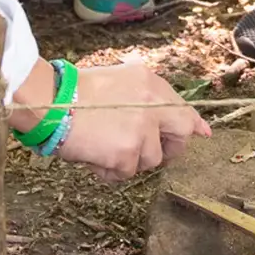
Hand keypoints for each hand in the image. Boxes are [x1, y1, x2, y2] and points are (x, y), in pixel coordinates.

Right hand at [46, 61, 209, 181]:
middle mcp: (153, 106)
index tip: (202, 133)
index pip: (183, 108)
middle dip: (170, 149)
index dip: (193, 124)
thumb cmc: (76, 92)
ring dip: (130, 160)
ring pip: (150, 159)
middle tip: (150, 152)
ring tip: (103, 147)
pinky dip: (110, 171)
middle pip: (180, 136)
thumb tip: (168, 116)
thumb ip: (144, 98)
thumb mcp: (118, 82)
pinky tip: (94, 156)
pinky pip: (126, 172)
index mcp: (151, 84)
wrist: (52, 102)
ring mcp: (142, 131)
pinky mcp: (127, 154)